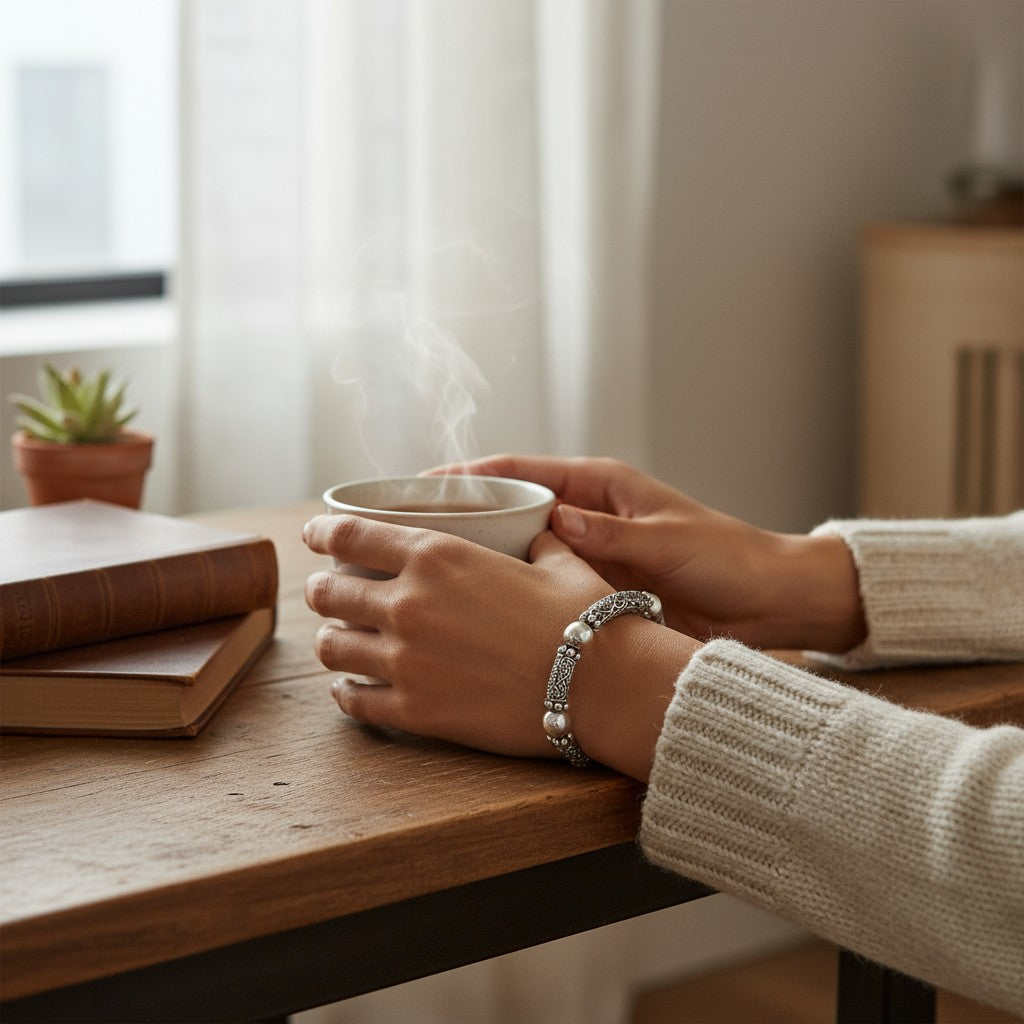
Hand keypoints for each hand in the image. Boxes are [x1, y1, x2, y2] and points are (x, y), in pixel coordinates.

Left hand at [303, 514, 696, 779]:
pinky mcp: (415, 711)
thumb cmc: (585, 617)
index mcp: (437, 556)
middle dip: (322, 589)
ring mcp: (406, 662)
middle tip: (328, 592)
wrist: (603, 684)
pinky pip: (354, 701)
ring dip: (331, 640)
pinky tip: (352, 688)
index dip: (322, 531)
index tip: (314, 533)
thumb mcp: (555, 559)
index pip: (350, 534)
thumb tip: (538, 531)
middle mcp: (408, 604)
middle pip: (328, 592)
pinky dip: (347, 692)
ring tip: (341, 640)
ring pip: (331, 648)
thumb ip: (530, 540)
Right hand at [432, 455, 866, 652]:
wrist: (766, 601)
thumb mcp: (668, 543)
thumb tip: (556, 520)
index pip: (519, 469)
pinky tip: (477, 604)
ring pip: (517, 543)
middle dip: (459, 513)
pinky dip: (509, 585)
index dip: (468, 475)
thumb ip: (612, 534)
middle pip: (507, 503)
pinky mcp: (593, 583)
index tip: (419, 484)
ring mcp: (586, 549)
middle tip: (406, 530)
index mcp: (599, 486)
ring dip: (479, 552)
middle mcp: (585, 513)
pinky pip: (540, 579)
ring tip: (427, 570)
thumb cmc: (727, 559)